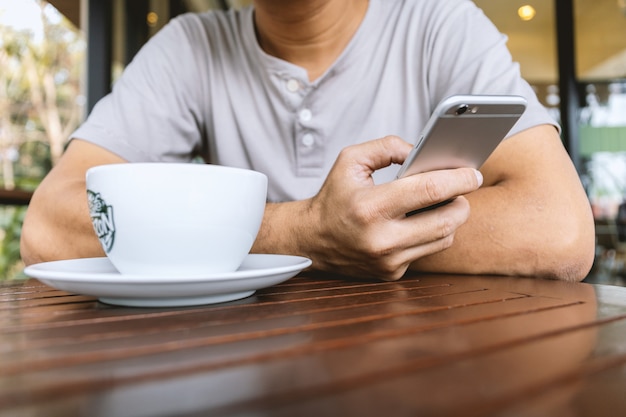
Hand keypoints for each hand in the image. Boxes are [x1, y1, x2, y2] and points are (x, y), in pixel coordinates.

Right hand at [302, 135, 482, 279]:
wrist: (312, 239)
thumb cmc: (334, 197)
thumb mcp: (351, 160)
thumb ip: (388, 146)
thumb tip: (422, 152)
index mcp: (370, 207)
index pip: (430, 190)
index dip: (459, 179)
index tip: (473, 172)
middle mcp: (381, 239)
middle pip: (447, 220)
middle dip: (462, 201)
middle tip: (463, 189)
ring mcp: (388, 261)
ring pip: (444, 239)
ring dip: (451, 219)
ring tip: (443, 203)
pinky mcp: (391, 274)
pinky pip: (427, 252)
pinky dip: (431, 235)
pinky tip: (420, 223)